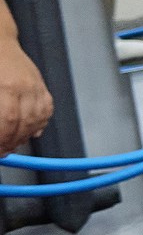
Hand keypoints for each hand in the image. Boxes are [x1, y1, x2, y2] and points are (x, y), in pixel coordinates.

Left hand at [0, 38, 52, 152]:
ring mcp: (36, 85)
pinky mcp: (41, 84)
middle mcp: (25, 86)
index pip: (8, 122)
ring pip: (38, 118)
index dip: (3, 139)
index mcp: (7, 87)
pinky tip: (31, 130)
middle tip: (3, 150)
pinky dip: (41, 122)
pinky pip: (47, 109)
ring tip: (14, 143)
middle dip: (12, 141)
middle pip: (23, 123)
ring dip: (26, 135)